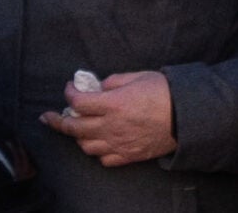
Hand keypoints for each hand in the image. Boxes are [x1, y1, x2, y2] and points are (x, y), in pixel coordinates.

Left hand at [44, 69, 174, 167]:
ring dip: (78, 137)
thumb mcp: (138, 76)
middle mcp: (111, 127)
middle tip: (49, 116)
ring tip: (77, 129)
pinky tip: (98, 143)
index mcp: (113, 104)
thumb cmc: (165, 92)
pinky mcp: (129, 156)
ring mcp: (119, 144)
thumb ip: (114, 81)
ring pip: (86, 146)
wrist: (187, 117)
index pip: (78, 102)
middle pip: (75, 128)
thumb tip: (99, 86)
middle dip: (58, 121)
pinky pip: (104, 159)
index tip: (69, 88)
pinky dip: (97, 152)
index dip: (68, 93)